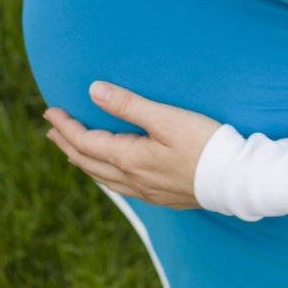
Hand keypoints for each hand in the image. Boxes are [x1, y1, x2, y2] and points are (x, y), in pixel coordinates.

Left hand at [42, 82, 222, 208]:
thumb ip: (129, 105)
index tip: (49, 112)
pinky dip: (105, 176)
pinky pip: (122, 187)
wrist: (238, 180)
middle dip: (67, 145)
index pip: (86, 143)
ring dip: (84, 162)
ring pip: (104, 179)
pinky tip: (111, 174)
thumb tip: (93, 90)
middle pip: (89, 163)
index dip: (65, 127)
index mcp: (130, 159)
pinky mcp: (163, 197)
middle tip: (51, 131)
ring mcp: (148, 191)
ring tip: (72, 152)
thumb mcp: (166, 119)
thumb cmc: (205, 144)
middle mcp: (133, 180)